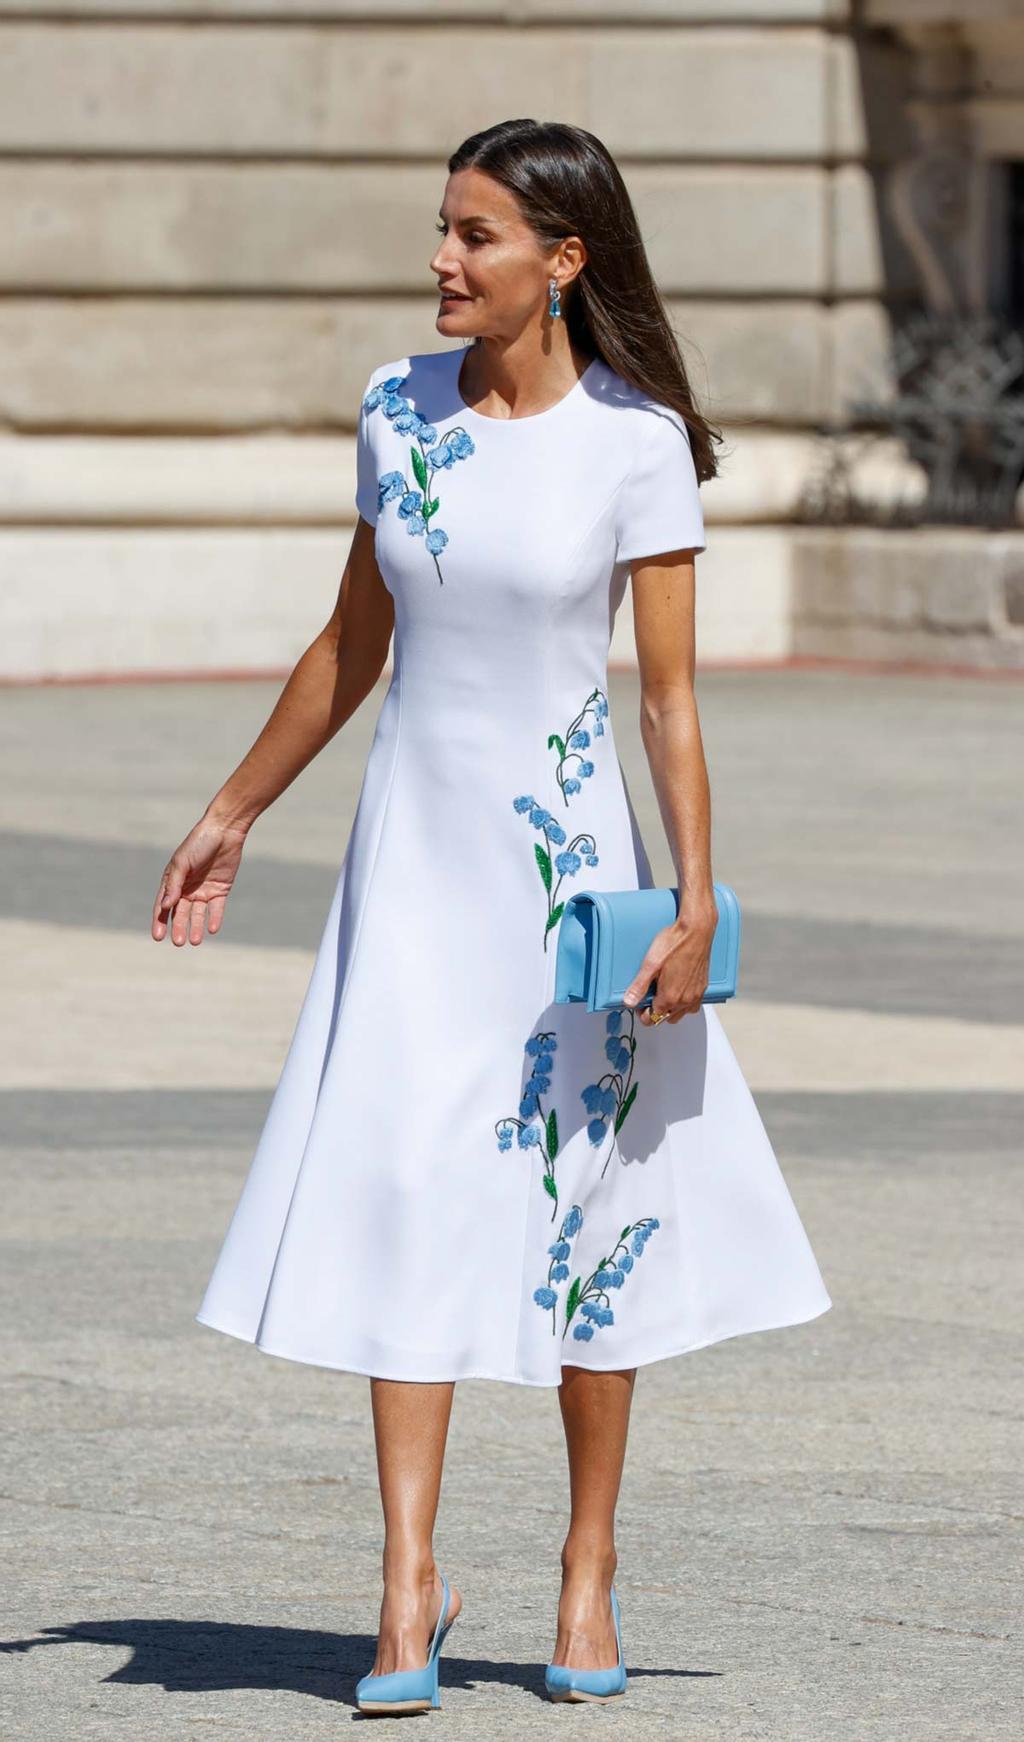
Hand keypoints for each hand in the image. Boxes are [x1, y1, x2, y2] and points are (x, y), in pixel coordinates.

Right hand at [151, 812, 248, 945]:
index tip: (157, 937)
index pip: (163, 905)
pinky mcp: (220, 890)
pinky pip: (216, 909)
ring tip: (194, 941)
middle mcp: (187, 888)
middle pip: (180, 913)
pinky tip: (212, 929)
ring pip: (197, 914)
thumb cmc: (198, 843)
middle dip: (179, 928)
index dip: (159, 921)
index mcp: (173, 881)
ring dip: (195, 927)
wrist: (224, 831)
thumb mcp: (182, 863)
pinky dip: (214, 919)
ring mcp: (203, 890)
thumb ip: (174, 885)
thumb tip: (164, 906)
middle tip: (178, 942)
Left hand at [621, 900, 717, 1025]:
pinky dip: (683, 1003)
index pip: (651, 1019)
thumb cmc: (675, 943)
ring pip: (680, 1014)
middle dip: (655, 1011)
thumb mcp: (650, 964)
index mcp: (670, 997)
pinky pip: (692, 1005)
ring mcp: (696, 995)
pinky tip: (677, 988)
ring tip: (663, 992)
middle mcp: (685, 1000)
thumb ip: (639, 986)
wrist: (697, 930)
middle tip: (649, 994)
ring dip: (670, 1009)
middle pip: (665, 1018)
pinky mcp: (703, 987)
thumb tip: (629, 1001)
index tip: (639, 1001)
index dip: (641, 1012)